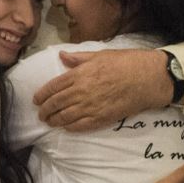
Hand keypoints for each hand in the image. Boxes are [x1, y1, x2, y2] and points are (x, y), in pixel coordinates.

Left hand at [33, 49, 170, 131]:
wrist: (148, 78)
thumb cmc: (126, 62)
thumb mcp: (100, 55)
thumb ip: (78, 58)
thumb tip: (61, 56)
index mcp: (79, 74)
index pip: (53, 87)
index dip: (42, 95)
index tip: (36, 99)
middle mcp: (81, 92)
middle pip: (56, 104)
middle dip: (45, 110)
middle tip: (40, 114)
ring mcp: (90, 107)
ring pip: (65, 117)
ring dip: (54, 120)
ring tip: (49, 122)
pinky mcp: (102, 118)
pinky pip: (80, 126)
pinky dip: (69, 127)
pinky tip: (65, 127)